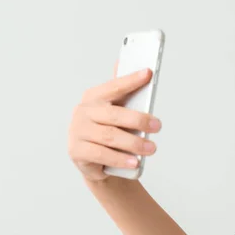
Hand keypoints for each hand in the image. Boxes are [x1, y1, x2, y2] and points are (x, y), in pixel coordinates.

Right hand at [67, 64, 161, 181]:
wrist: (98, 162)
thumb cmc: (111, 131)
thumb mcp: (119, 113)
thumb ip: (127, 95)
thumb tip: (144, 71)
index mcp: (93, 97)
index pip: (114, 87)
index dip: (131, 80)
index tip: (148, 74)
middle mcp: (82, 111)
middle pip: (114, 114)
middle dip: (138, 120)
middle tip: (157, 126)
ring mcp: (77, 131)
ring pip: (109, 136)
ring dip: (133, 143)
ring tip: (151, 148)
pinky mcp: (76, 151)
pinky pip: (101, 154)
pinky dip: (121, 158)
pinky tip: (135, 162)